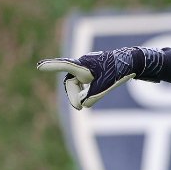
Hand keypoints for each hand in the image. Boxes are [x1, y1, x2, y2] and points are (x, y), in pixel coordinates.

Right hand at [36, 47, 163, 109]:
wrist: (130, 61)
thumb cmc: (117, 71)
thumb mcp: (105, 86)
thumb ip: (92, 96)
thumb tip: (82, 104)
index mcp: (84, 64)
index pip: (65, 65)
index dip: (52, 66)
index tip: (39, 66)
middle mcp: (81, 64)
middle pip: (71, 83)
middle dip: (74, 95)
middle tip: (79, 108)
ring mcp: (85, 67)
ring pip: (76, 84)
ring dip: (81, 93)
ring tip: (93, 94)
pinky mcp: (90, 70)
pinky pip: (82, 82)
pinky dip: (85, 90)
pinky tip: (92, 92)